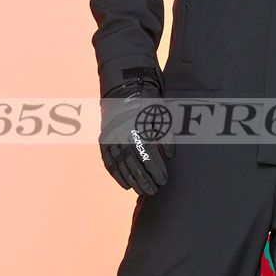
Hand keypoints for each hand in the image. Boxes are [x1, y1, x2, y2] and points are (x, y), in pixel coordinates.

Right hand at [99, 77, 173, 194]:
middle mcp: (122, 134)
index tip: (164, 181)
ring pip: (120, 165)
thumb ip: (166, 135)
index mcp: (137, 128)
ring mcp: (111, 137)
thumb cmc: (147, 99)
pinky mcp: (105, 138)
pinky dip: (116, 174)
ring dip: (131, 180)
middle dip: (144, 180)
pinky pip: (108, 160)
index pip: (147, 156)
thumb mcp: (161, 112)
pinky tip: (125, 185)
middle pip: (133, 164)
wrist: (124, 84)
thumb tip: (171, 157)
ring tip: (142, 192)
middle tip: (154, 191)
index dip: (156, 170)